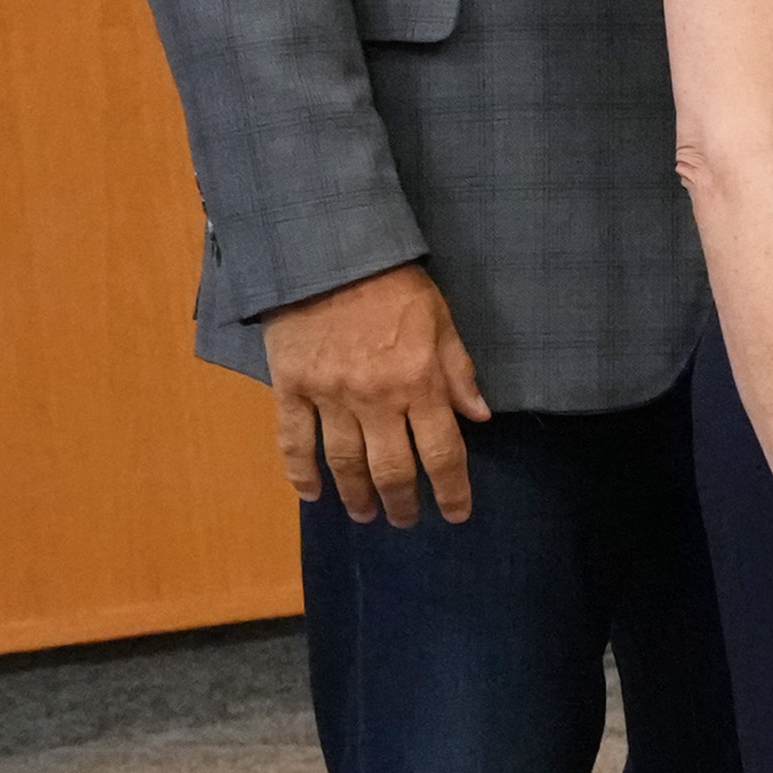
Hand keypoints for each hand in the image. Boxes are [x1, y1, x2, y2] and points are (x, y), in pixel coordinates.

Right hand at [259, 262, 488, 528]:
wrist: (328, 253)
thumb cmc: (393, 283)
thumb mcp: (441, 320)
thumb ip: (459, 372)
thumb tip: (481, 417)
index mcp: (419, 383)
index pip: (442, 453)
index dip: (451, 490)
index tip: (456, 514)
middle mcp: (376, 399)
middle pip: (392, 469)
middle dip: (401, 502)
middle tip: (404, 520)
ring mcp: (330, 396)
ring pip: (344, 463)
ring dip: (356, 496)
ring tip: (365, 514)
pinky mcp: (291, 387)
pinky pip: (294, 442)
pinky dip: (301, 474)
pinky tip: (311, 495)